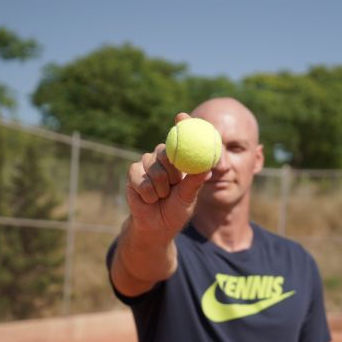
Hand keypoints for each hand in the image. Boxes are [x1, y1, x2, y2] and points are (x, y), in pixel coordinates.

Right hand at [126, 113, 210, 232]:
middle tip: (174, 184)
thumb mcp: (189, 196)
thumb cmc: (177, 209)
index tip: (181, 116)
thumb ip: (195, 182)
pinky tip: (149, 199)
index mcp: (179, 157)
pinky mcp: (133, 172)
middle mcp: (162, 156)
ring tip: (162, 196)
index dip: (182, 123)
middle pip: (165, 151)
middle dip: (172, 172)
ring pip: (154, 169)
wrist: (156, 225)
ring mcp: (146, 162)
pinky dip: (148, 194)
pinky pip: (141, 179)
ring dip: (161, 188)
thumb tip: (208, 169)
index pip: (181, 136)